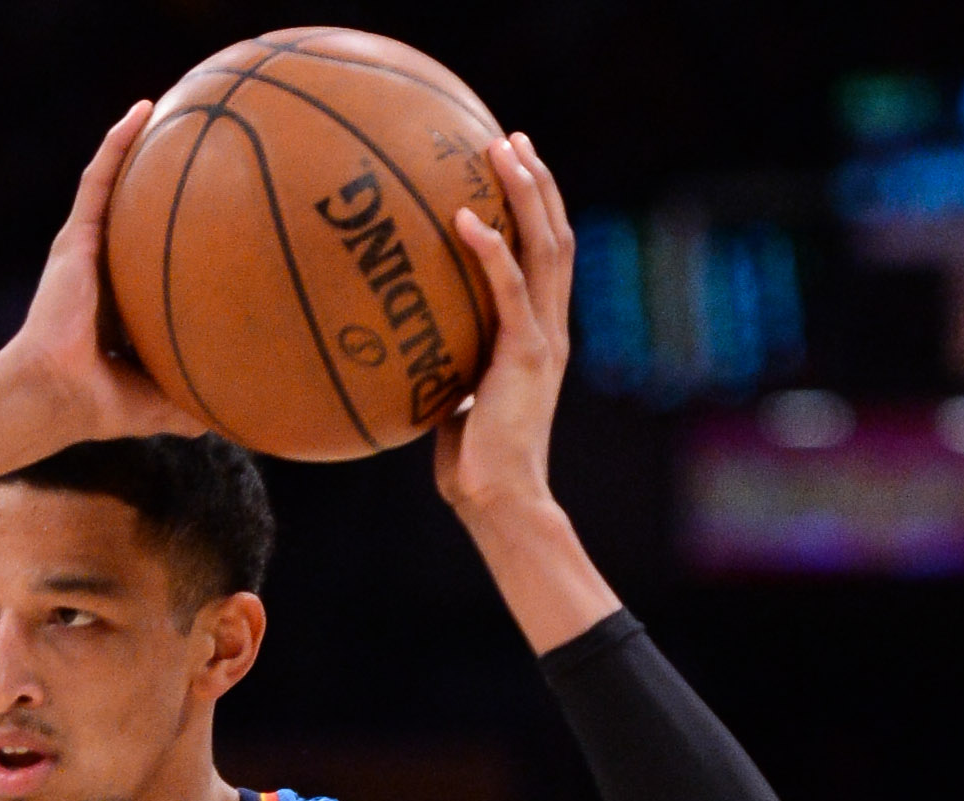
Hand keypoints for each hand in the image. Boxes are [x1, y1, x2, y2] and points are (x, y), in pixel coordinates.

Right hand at [2, 106, 210, 444]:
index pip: (154, 263)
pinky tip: (142, 111)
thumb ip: (196, 400)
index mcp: (123, 306)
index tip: (218, 222)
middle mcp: (105, 271)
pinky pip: (98, 179)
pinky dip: (117, 143)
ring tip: (170, 109)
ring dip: (137, 147)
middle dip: (161, 183)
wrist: (58, 392)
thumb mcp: (162, 402)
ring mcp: (87, 250)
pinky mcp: (75, 238)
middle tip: (201, 153)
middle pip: (137, 215)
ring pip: (116, 185)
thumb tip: (241, 418)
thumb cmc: (102, 404)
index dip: (178, 241)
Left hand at [433, 131, 574, 522]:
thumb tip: (408, 349)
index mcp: (538, 336)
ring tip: (502, 149)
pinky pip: (510, 288)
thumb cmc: (473, 465)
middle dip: (537, 182)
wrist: (499, 501)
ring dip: (526, 194)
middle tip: (512, 137)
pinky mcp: (525, 355)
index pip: (546, 258)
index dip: (536, 209)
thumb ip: (448, 367)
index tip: (514, 168)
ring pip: (545, 247)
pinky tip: (465, 217)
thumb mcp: (457, 401)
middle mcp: (550, 328)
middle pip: (555, 235)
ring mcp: (543, 338)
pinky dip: (491, 249)